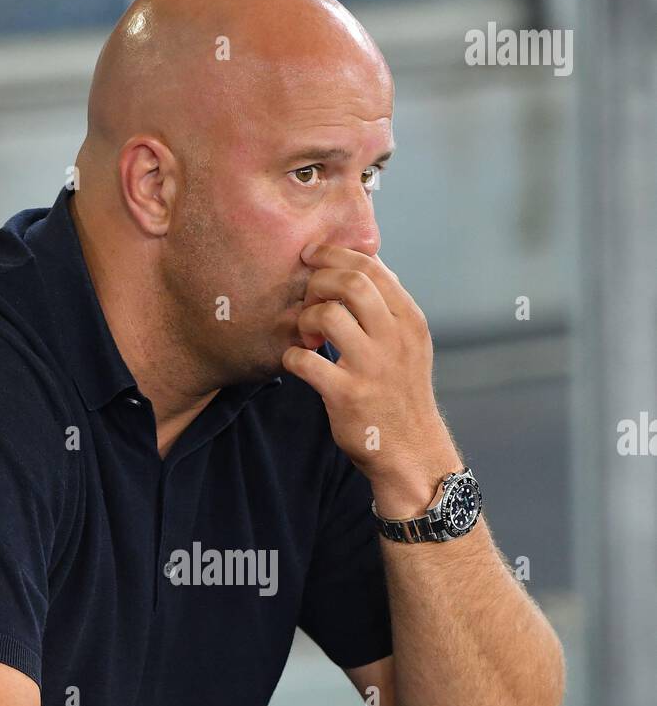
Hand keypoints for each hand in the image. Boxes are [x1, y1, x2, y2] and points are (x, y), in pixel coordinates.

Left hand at [281, 245, 458, 500]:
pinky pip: (304, 360)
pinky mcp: (346, 395)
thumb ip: (389, 307)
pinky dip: (292, 356)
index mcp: (410, 320)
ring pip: (327, 315)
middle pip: (350, 283)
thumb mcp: (410, 345)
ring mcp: (371, 367)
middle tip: (307, 296)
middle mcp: (394, 338)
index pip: (372, 268)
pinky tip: (297, 363)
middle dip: (318, 281)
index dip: (336, 254)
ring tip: (307, 334)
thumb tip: (365, 264)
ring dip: (305, 318)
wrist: (412, 451)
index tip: (313, 256)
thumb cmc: (402, 394)